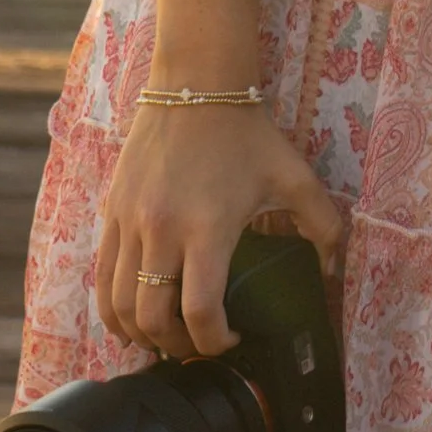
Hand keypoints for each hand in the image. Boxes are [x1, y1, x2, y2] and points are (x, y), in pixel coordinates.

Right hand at [94, 103, 345, 359]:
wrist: (195, 85)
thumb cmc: (247, 133)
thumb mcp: (295, 177)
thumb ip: (323, 226)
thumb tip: (331, 271)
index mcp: (207, 228)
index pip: (200, 311)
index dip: (214, 342)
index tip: (232, 340)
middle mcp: (161, 230)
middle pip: (152, 318)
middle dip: (176, 346)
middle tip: (196, 346)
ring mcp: (129, 222)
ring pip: (119, 304)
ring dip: (139, 333)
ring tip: (164, 336)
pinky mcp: (111, 211)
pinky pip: (100, 276)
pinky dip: (111, 307)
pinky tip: (131, 316)